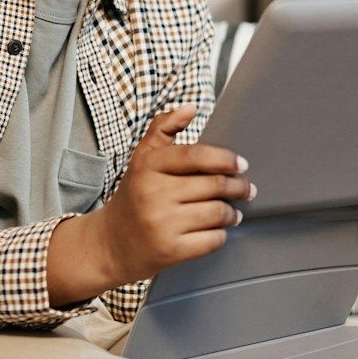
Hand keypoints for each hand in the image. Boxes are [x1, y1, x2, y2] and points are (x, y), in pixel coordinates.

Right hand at [90, 105, 251, 282]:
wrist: (111, 244)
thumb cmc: (134, 197)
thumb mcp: (142, 159)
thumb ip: (163, 128)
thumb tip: (190, 107)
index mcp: (148, 167)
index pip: (196, 156)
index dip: (225, 159)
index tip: (240, 164)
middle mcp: (154, 194)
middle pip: (214, 185)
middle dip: (238, 186)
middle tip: (246, 187)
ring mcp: (162, 224)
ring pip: (217, 213)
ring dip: (232, 212)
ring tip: (233, 211)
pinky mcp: (170, 251)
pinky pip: (212, 239)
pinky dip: (221, 234)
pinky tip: (218, 229)